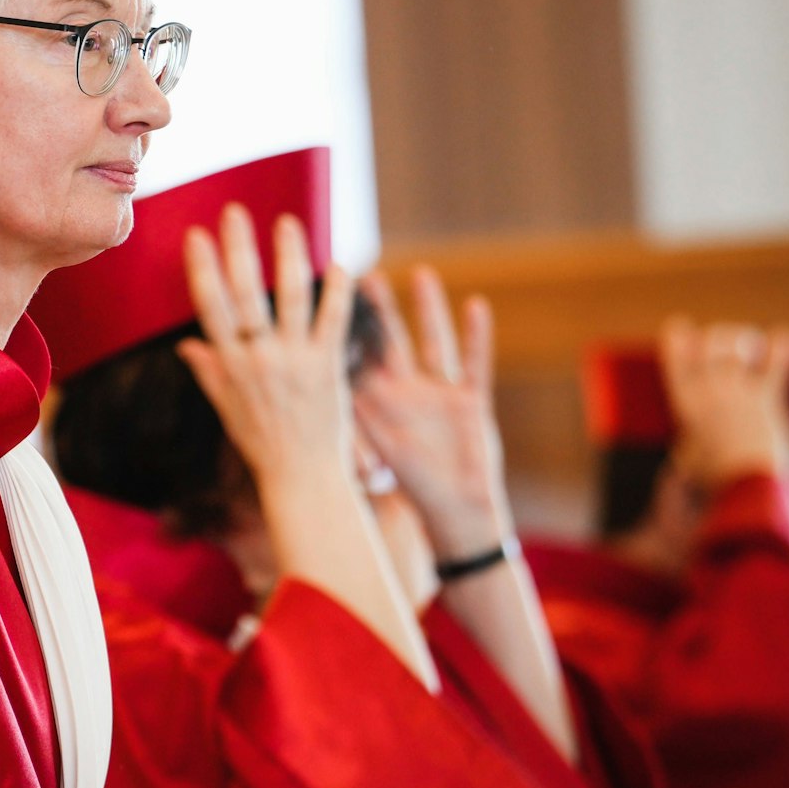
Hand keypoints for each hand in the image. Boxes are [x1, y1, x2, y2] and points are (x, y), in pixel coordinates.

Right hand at [176, 208, 355, 490]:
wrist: (303, 478)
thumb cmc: (263, 446)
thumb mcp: (228, 409)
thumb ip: (209, 372)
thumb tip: (185, 346)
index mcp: (230, 366)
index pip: (210, 307)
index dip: (203, 269)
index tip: (196, 235)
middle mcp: (259, 359)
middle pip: (246, 294)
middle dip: (239, 249)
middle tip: (234, 211)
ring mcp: (295, 361)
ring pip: (292, 298)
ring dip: (290, 256)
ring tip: (288, 222)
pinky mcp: (329, 367)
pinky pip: (333, 320)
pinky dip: (337, 291)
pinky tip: (340, 263)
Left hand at [352, 267, 512, 560]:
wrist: (455, 514)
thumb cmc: (412, 488)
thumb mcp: (374, 453)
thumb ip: (347, 426)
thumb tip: (311, 402)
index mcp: (378, 404)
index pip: (358, 360)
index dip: (344, 332)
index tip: (326, 302)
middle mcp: (407, 391)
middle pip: (391, 342)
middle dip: (379, 310)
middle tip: (364, 273)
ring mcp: (439, 393)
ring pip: (432, 342)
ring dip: (427, 310)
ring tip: (420, 273)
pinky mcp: (470, 401)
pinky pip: (474, 363)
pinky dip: (477, 337)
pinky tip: (476, 305)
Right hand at [662, 317, 788, 490]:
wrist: (746, 487)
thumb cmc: (715, 479)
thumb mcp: (688, 459)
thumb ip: (687, 443)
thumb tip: (688, 442)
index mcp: (682, 400)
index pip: (675, 351)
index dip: (678, 334)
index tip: (680, 326)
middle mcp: (708, 387)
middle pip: (712, 340)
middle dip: (719, 335)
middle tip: (726, 340)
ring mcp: (738, 389)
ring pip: (739, 342)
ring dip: (745, 338)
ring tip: (750, 343)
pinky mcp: (768, 397)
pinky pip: (778, 360)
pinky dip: (784, 345)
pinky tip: (786, 337)